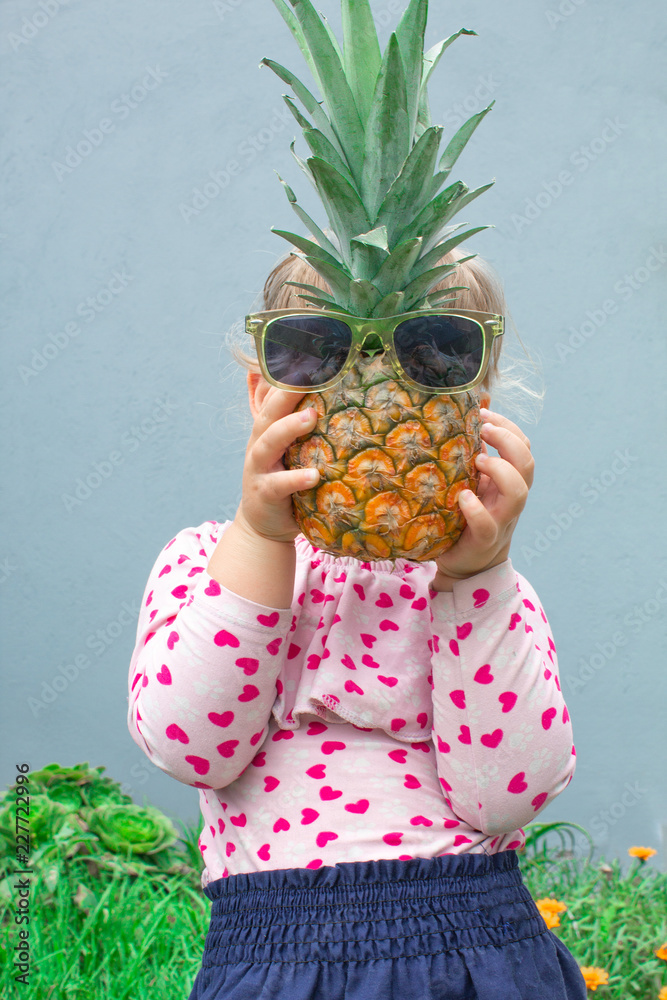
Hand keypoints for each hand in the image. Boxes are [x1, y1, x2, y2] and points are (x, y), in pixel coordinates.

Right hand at [236, 386, 319, 544]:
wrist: (262, 523)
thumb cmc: (281, 477)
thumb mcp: (280, 444)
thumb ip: (282, 415)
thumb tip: (274, 377)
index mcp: (267, 428)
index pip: (273, 396)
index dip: (286, 376)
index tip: (308, 355)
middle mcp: (259, 443)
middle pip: (268, 412)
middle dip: (286, 393)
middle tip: (310, 377)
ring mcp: (259, 468)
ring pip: (268, 443)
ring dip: (289, 428)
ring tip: (312, 416)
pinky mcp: (264, 493)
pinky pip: (279, 484)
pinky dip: (296, 478)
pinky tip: (314, 476)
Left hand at [432, 407, 533, 588]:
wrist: (467, 563)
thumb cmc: (467, 515)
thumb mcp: (472, 481)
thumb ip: (471, 454)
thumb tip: (462, 414)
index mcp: (509, 479)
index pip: (522, 446)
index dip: (508, 426)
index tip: (483, 413)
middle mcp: (510, 498)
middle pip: (526, 464)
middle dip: (507, 440)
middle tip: (482, 428)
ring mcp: (500, 519)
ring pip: (518, 493)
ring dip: (500, 471)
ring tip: (477, 461)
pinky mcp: (484, 540)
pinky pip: (487, 525)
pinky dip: (476, 509)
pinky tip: (463, 497)